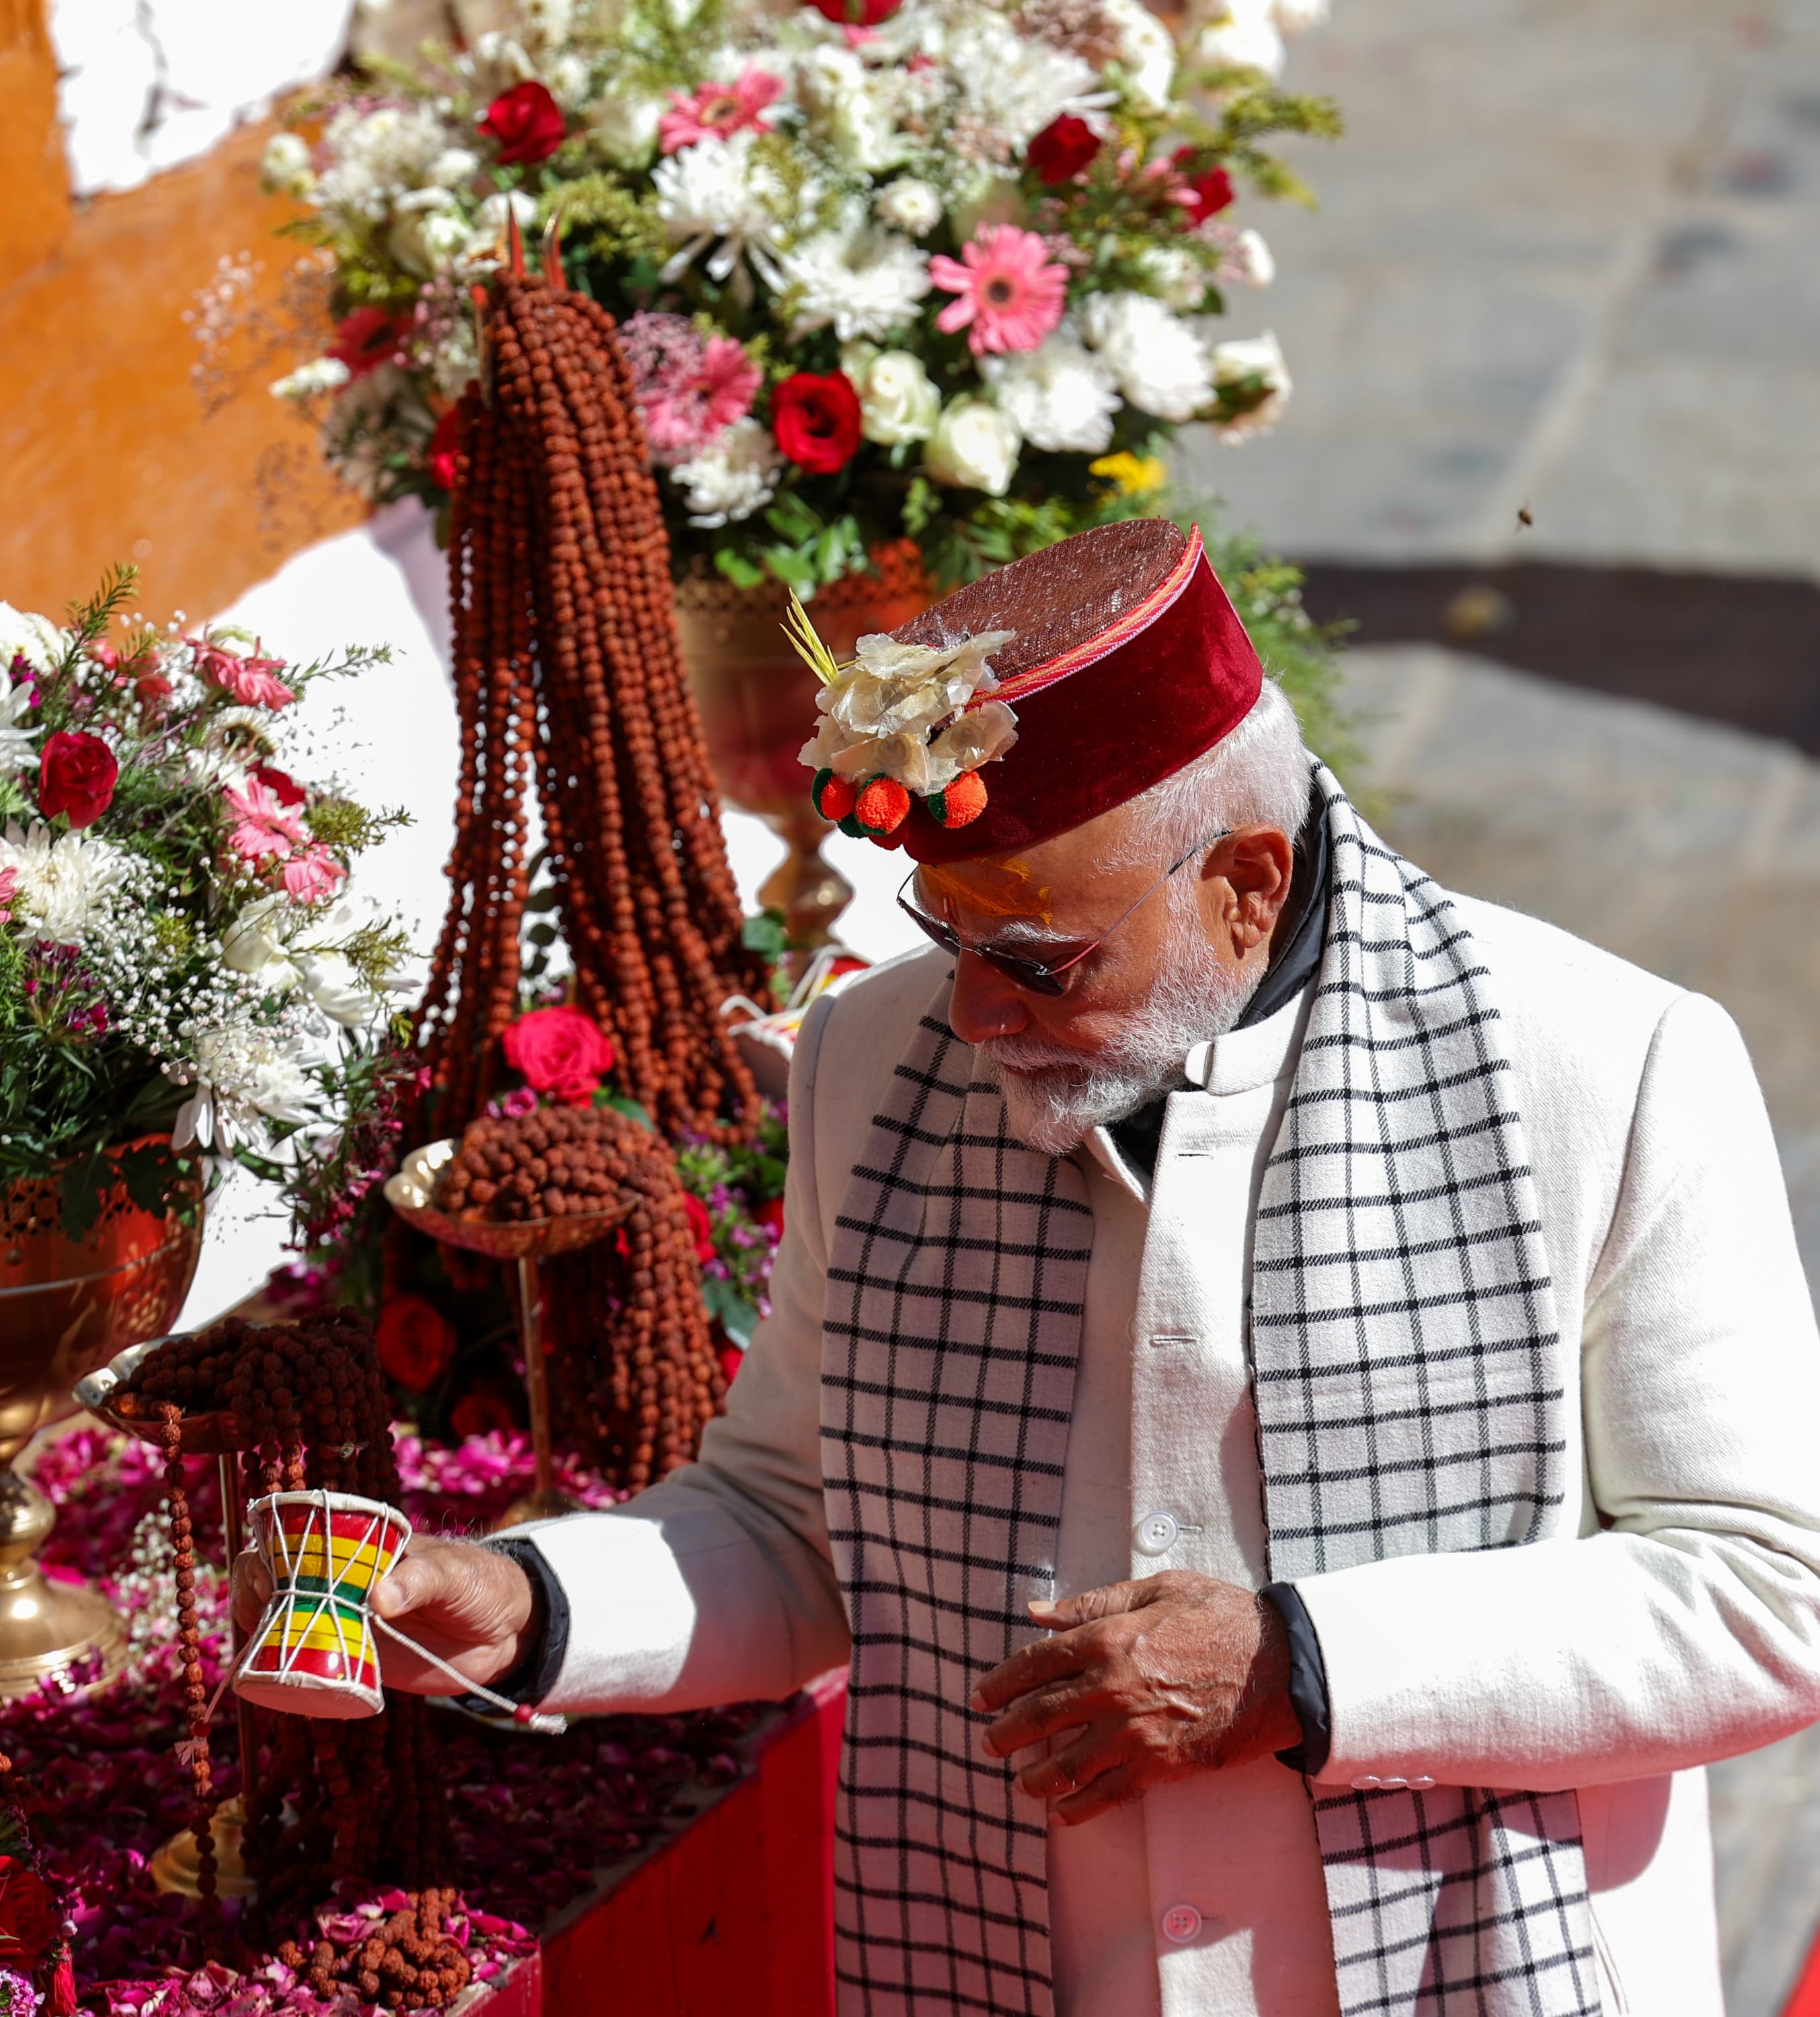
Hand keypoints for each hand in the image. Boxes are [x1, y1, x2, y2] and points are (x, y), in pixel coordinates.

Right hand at [231, 1533, 540, 1696]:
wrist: (504, 1634)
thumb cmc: (480, 1584)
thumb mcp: (455, 1575)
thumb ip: (420, 1581)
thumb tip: (377, 1597)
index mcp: (367, 1542)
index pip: (305, 1530)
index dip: (274, 1544)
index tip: (267, 1567)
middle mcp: (346, 1576)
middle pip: (279, 1571)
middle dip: (257, 1584)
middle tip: (261, 1605)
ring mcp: (345, 1615)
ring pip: (283, 1612)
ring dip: (260, 1623)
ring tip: (258, 1636)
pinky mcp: (352, 1655)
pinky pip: (305, 1655)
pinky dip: (279, 1661)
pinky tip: (265, 1670)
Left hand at [970, 1571, 1299, 1827]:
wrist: (1280, 1667)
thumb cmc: (1220, 1617)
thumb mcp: (1157, 1589)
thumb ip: (1093, 1602)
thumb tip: (1037, 1612)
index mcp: (1108, 1637)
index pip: (1036, 1662)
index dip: (1002, 1681)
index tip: (981, 1695)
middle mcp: (1111, 1687)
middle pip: (1040, 1715)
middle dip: (1007, 1732)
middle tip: (989, 1741)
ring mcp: (1133, 1731)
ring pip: (1066, 1762)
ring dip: (1035, 1776)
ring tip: (1020, 1782)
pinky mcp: (1159, 1766)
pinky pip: (1107, 1794)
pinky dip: (1078, 1808)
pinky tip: (1061, 1814)